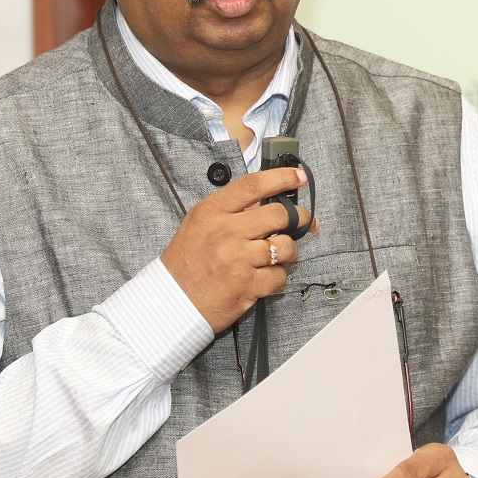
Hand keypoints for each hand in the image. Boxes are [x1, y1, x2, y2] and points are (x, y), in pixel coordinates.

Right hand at [161, 167, 317, 332]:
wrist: (171, 300)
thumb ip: (231, 209)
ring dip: (290, 251)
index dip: (282, 177)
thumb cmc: (186, 262)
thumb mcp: (200, 224)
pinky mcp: (247, 286)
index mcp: (212, 212)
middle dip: (300, 217)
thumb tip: (270, 199)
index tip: (299, 176)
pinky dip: (278, 277)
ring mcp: (238, 259)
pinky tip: (267, 276)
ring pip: (285, 247)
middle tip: (305, 221)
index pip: (253, 185)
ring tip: (282, 254)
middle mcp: (226, 232)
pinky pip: (280, 276)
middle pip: (279, 214)